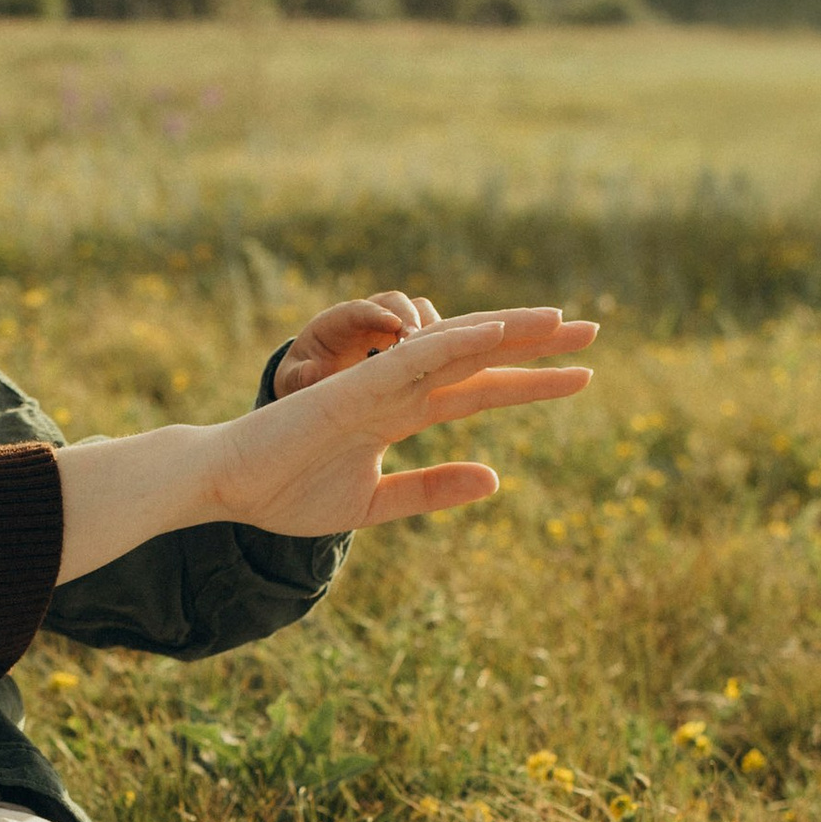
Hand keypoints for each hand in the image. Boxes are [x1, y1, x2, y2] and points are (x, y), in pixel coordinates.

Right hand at [201, 304, 595, 536]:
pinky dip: (454, 343)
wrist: (225, 488)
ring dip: (508, 330)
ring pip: (455, 346)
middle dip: (537, 344)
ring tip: (562, 319)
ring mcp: (377, 383)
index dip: (531, 382)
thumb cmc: (286, 492)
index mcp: (401, 414)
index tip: (583, 377)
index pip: (479, 389)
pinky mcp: (354, 388)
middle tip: (595, 329)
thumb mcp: (374, 502)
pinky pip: (412, 360)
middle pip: (479, 356)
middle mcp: (397, 389)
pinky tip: (496, 331)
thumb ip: (432, 489)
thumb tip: (496, 478)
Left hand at [272, 290, 444, 397]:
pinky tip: (449, 361)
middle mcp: (367, 316)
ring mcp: (389, 325)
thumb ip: (298, 376)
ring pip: (418, 311)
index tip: (393, 324)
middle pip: (394, 302)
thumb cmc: (302, 375)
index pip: (359, 309)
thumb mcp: (291, 379)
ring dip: (431, 327)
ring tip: (440, 350)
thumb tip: (311, 371)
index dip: (377, 314)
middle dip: (409, 318)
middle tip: (420, 341)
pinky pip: (430, 332)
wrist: (316, 375)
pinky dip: (441, 341)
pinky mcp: (406, 338)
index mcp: (336, 321)